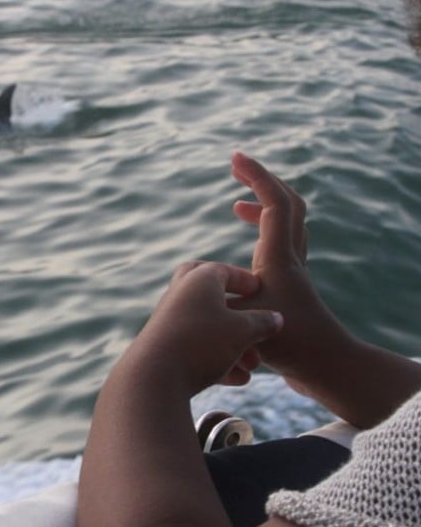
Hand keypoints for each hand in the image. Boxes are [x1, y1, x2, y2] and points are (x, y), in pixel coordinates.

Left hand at [130, 261, 282, 393]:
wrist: (155, 375)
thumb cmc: (203, 342)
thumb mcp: (243, 331)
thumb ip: (262, 322)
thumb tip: (276, 318)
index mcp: (199, 279)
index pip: (225, 270)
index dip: (246, 281)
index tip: (261, 292)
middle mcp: (180, 294)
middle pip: (209, 292)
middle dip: (232, 305)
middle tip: (248, 312)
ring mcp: (169, 319)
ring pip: (206, 326)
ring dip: (232, 344)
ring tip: (253, 366)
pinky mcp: (163, 345)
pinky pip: (195, 347)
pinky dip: (217, 360)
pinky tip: (238, 380)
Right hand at [231, 152, 353, 387]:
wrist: (325, 367)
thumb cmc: (285, 345)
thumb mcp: (240, 319)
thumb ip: (219, 298)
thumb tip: (202, 283)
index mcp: (279, 258)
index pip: (275, 202)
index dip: (257, 176)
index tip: (235, 158)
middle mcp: (291, 258)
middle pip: (289, 204)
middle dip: (263, 182)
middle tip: (238, 171)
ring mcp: (294, 272)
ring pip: (287, 225)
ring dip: (264, 208)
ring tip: (237, 207)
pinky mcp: (293, 287)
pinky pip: (282, 244)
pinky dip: (264, 233)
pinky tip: (246, 251)